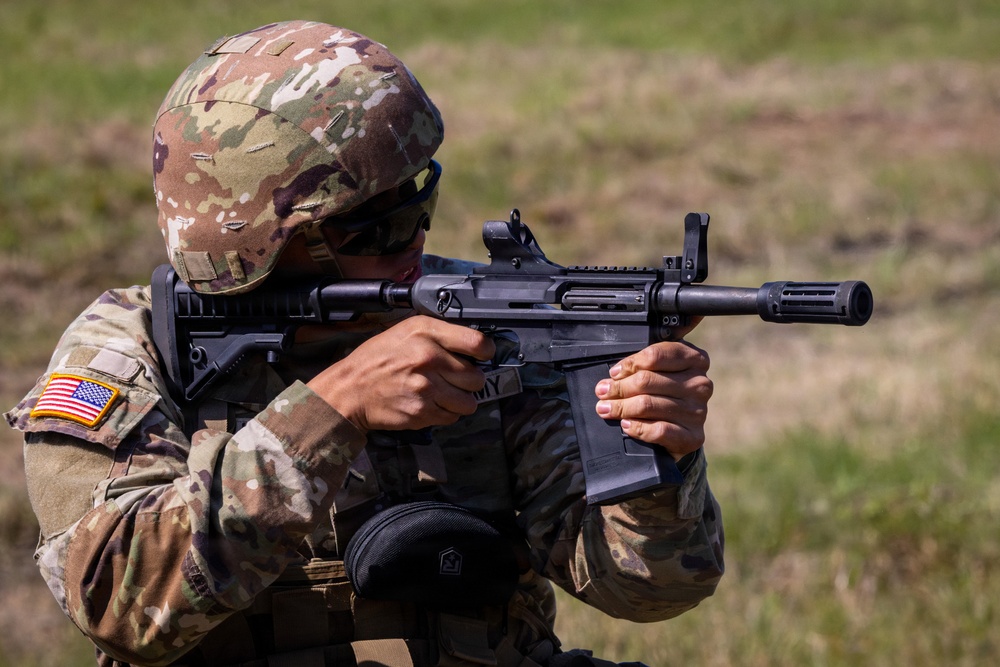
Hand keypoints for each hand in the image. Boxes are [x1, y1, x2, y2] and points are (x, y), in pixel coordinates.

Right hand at [307, 316, 495, 432]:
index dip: (486, 352)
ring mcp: (426, 388)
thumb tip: (474, 346)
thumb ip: (439, 335)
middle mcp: (428, 358)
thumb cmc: (377, 359)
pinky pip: (451, 417)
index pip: (477, 343)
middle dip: (470, 381)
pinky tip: (430, 404)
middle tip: (455, 379)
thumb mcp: (405, 332)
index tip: (483, 356)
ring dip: (460, 401)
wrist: (349, 390)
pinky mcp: (421, 412)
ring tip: (444, 394)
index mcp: (425, 332)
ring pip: (469, 402)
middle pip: (476, 377)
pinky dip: (445, 413)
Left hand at [594, 340, 712, 460]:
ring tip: (606, 409)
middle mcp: (700, 384)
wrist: (681, 428)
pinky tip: (626, 425)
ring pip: (648, 405)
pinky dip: (637, 428)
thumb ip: (642, 363)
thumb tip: (615, 373)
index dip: (629, 364)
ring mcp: (698, 411)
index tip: (614, 373)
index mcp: (694, 359)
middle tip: (602, 392)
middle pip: (647, 381)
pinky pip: (659, 430)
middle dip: (618, 387)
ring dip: (621, 407)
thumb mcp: (658, 370)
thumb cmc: (664, 392)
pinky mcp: (693, 436)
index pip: (655, 356)